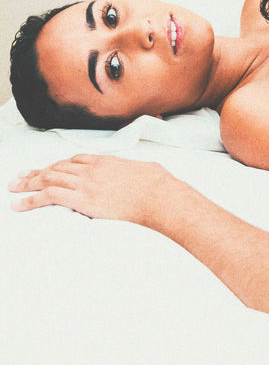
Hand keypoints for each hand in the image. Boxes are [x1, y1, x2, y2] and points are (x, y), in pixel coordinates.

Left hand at [8, 153, 171, 223]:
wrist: (159, 195)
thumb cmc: (159, 185)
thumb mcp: (148, 169)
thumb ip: (138, 170)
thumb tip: (148, 172)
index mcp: (106, 161)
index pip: (75, 159)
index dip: (58, 164)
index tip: (48, 169)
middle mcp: (92, 169)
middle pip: (57, 167)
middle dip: (36, 172)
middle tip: (20, 177)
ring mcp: (86, 183)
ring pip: (49, 178)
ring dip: (28, 183)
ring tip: (14, 188)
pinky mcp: (83, 199)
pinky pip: (50, 195)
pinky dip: (31, 200)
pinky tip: (18, 204)